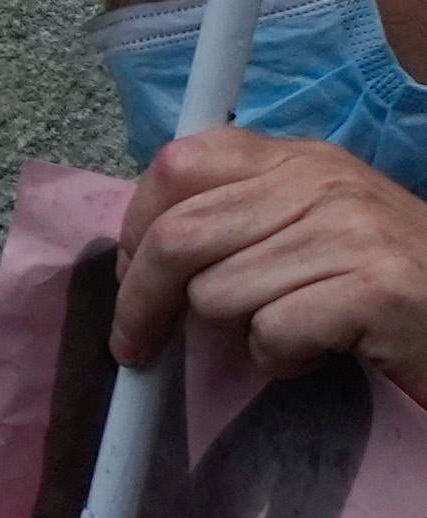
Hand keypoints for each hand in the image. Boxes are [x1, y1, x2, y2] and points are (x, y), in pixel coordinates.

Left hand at [126, 130, 426, 377]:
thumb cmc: (388, 279)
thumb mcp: (314, 224)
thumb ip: (241, 216)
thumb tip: (139, 251)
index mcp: (298, 158)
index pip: (178, 166)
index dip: (134, 227)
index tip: (128, 275)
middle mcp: (323, 183)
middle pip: (179, 238)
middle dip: (142, 303)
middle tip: (136, 348)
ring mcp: (352, 233)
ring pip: (220, 295)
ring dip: (241, 334)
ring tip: (291, 332)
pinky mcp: (375, 291)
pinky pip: (273, 333)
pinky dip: (283, 359)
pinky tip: (321, 352)